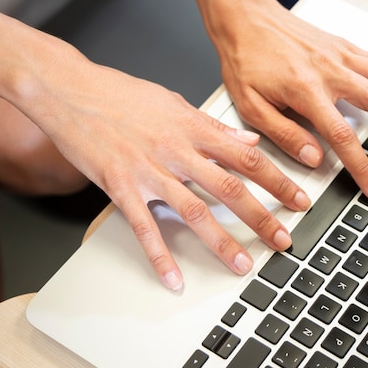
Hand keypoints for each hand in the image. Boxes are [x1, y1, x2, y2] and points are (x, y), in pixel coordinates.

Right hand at [21, 53, 310, 290]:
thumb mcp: (175, 102)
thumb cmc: (121, 94)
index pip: (247, 157)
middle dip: (261, 218)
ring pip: (193, 211)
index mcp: (194, 128)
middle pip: (230, 189)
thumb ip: (213, 125)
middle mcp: (177, 150)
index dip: (277, 180)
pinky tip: (173, 278)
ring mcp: (149, 170)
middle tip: (283, 241)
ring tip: (242, 265)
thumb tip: (249, 138)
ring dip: (221, 242)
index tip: (298, 200)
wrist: (69, 89)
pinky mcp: (120, 186)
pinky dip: (160, 255)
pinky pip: (144, 227)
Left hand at [197, 0, 367, 199]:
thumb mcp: (251, 106)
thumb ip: (284, 134)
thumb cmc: (246, 59)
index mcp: (306, 89)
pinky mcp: (347, 47)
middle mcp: (330, 70)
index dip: (362, 165)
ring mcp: (342, 56)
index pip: (343, 136)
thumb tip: (314, 159)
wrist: (246, 18)